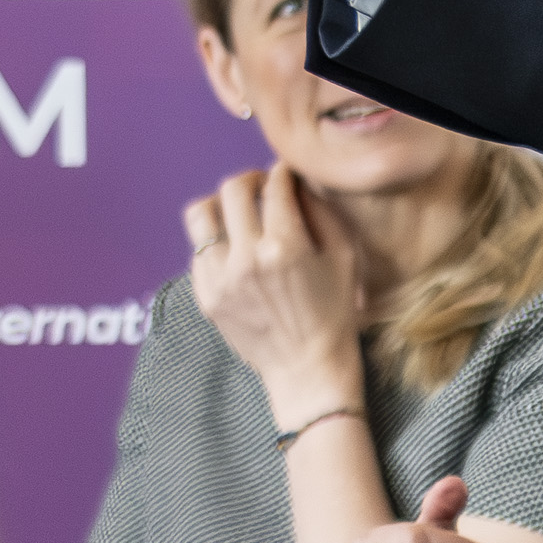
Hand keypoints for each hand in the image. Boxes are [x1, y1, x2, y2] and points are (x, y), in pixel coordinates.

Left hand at [191, 168, 372, 411]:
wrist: (307, 369)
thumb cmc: (335, 313)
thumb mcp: (344, 258)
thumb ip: (320, 212)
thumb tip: (296, 181)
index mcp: (285, 246)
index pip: (274, 186)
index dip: (282, 173)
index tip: (285, 174)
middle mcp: (245, 258)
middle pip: (232, 189)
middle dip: (250, 179)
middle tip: (262, 187)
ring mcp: (219, 278)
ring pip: (201, 214)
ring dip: (221, 204)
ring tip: (236, 212)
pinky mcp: (205, 296)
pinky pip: (198, 251)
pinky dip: (216, 242)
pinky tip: (235, 250)